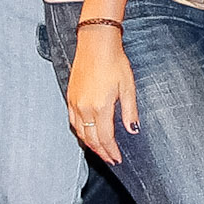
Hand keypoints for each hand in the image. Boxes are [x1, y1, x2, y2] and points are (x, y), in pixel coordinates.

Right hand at [65, 26, 138, 163]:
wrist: (95, 43)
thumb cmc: (115, 62)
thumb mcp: (128, 86)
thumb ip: (130, 111)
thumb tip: (133, 131)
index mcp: (100, 107)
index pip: (105, 138)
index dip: (111, 151)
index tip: (117, 159)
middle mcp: (84, 108)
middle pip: (91, 139)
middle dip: (101, 152)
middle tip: (110, 160)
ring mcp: (75, 102)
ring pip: (80, 132)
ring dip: (90, 145)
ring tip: (101, 151)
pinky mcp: (70, 96)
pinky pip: (73, 122)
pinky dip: (80, 132)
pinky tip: (87, 134)